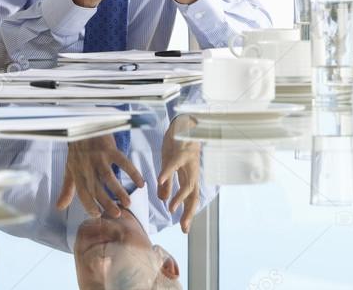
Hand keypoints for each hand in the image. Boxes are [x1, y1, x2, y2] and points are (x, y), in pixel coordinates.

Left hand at [55, 135, 145, 217]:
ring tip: (128, 202)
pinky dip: (133, 172)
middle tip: (117, 214)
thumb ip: (67, 189)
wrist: (84, 124)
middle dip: (106, 202)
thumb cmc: (78, 149)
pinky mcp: (110, 149)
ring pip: (109, 177)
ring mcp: (99, 158)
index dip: (88, 205)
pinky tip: (141, 183)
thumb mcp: (70, 168)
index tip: (97, 215)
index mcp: (77, 172)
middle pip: (96, 188)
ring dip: (119, 190)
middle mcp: (87, 166)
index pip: (82, 192)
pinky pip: (123, 162)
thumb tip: (59, 207)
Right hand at [158, 115, 200, 232]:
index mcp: (188, 176)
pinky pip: (173, 164)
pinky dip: (167, 173)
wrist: (183, 122)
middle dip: (189, 212)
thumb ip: (167, 183)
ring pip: (187, 183)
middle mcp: (191, 171)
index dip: (188, 214)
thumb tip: (163, 199)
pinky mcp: (179, 151)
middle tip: (183, 228)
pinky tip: (159, 181)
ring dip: (179, 197)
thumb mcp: (170, 165)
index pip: (191, 198)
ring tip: (171, 209)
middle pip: (193, 195)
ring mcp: (187, 162)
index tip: (184, 230)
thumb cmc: (177, 144)